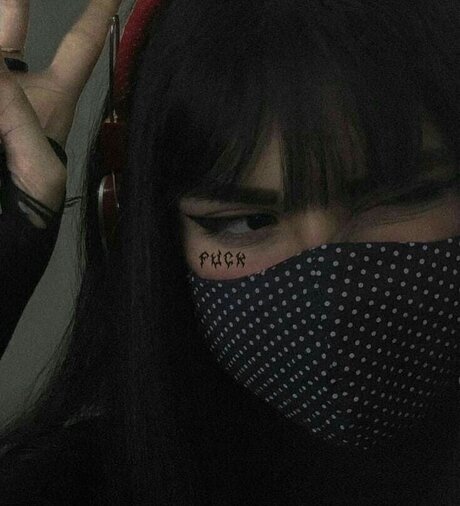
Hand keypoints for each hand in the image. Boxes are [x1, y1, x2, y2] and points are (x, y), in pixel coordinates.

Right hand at [0, 0, 121, 225]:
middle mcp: (21, 85)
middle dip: (14, 0)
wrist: (6, 221)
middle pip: (13, 22)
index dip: (98, 13)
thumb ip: (16, 113)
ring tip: (1, 12)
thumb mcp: (36, 160)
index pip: (82, 45)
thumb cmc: (35, 197)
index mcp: (55, 96)